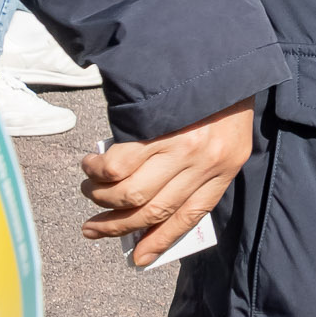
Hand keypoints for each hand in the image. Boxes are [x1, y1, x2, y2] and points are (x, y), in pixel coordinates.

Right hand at [81, 99, 253, 266]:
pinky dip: (99, 170)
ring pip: (131, 193)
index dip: (161, 240)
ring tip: (89, 192)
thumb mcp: (225, 138)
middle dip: (117, 226)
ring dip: (102, 199)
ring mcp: (182, 147)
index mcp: (225, 170)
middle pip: (153, 210)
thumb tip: (146, 205)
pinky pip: (120, 163)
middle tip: (92, 228)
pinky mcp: (160, 128)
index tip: (138, 259)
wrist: (225, 57)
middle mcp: (205, 163)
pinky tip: (91, 165)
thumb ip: (197, 170)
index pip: (191, 216)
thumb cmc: (221, 101)